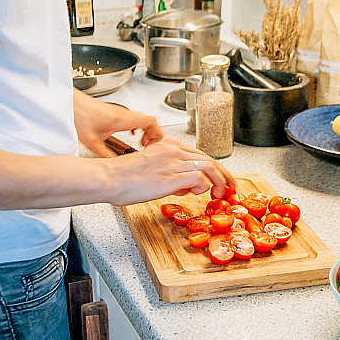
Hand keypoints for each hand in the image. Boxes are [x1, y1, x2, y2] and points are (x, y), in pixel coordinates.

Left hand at [73, 91, 162, 156]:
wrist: (70, 103)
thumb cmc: (79, 116)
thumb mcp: (92, 142)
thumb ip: (106, 156)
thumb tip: (114, 167)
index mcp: (122, 120)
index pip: (151, 122)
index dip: (156, 135)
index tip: (151, 147)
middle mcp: (124, 114)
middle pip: (151, 121)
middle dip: (153, 136)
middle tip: (147, 147)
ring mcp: (121, 112)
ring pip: (143, 119)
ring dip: (146, 131)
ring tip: (141, 143)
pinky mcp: (116, 113)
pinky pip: (134, 119)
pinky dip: (138, 128)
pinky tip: (130, 134)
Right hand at [101, 138, 236, 205]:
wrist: (108, 178)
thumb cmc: (124, 177)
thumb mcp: (152, 168)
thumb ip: (172, 172)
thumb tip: (188, 184)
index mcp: (169, 145)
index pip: (201, 155)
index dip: (217, 168)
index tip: (223, 179)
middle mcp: (174, 150)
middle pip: (210, 159)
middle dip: (225, 175)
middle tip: (231, 188)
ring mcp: (173, 162)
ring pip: (209, 167)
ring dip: (220, 182)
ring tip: (221, 195)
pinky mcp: (171, 176)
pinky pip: (200, 178)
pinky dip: (204, 187)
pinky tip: (198, 193)